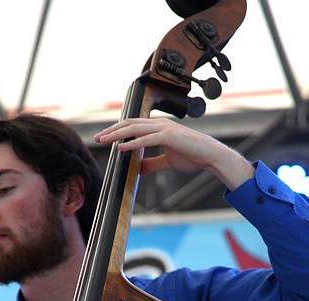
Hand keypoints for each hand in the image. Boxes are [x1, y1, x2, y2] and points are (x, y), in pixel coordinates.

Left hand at [94, 117, 254, 189]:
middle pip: (129, 124)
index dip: (117, 131)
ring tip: (103, 141)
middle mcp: (159, 125)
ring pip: (134, 129)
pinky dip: (132, 143)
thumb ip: (152, 163)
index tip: (104, 138)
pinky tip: (121, 148)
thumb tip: (138, 169)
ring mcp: (164, 129)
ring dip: (117, 135)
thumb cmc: (193, 157)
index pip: (133, 126)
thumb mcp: (167, 161)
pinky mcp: (169, 137)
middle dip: (112, 131)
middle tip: (97, 138)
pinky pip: (146, 140)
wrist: (211, 156)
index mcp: (159, 128)